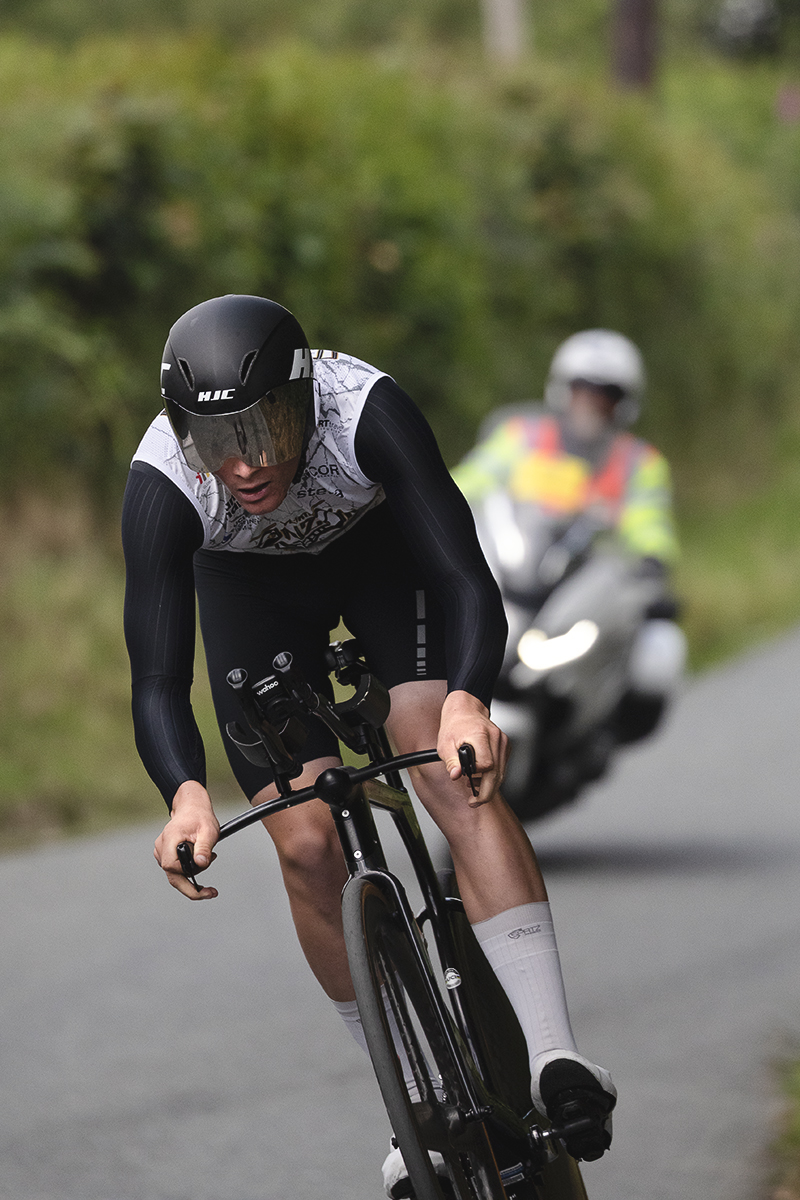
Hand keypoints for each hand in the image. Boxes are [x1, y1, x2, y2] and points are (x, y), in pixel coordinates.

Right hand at [154, 780, 219, 899]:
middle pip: (172, 876)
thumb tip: (201, 864)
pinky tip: (200, 859)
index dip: (188, 874)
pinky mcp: (165, 854)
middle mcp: (161, 847)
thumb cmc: (200, 816)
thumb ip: (204, 847)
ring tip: (209, 857)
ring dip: (193, 873)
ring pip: (176, 874)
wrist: (192, 806)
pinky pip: (176, 869)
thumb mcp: (208, 831)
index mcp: (169, 839)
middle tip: (211, 892)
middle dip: (191, 887)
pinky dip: (190, 869)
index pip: (171, 866)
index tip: (205, 875)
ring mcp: (162, 851)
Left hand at [437, 691, 508, 806]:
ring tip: (474, 787)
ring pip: (502, 772)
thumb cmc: (455, 725)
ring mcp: (503, 741)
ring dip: (489, 785)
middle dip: (486, 792)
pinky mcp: (506, 745)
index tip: (467, 784)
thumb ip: (451, 761)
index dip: (477, 777)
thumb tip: (455, 775)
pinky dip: (493, 775)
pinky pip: (502, 767)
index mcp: (481, 736)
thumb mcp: (445, 744)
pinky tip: (481, 776)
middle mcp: (496, 738)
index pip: (486, 765)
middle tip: (474, 801)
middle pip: (497, 773)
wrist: (465, 709)